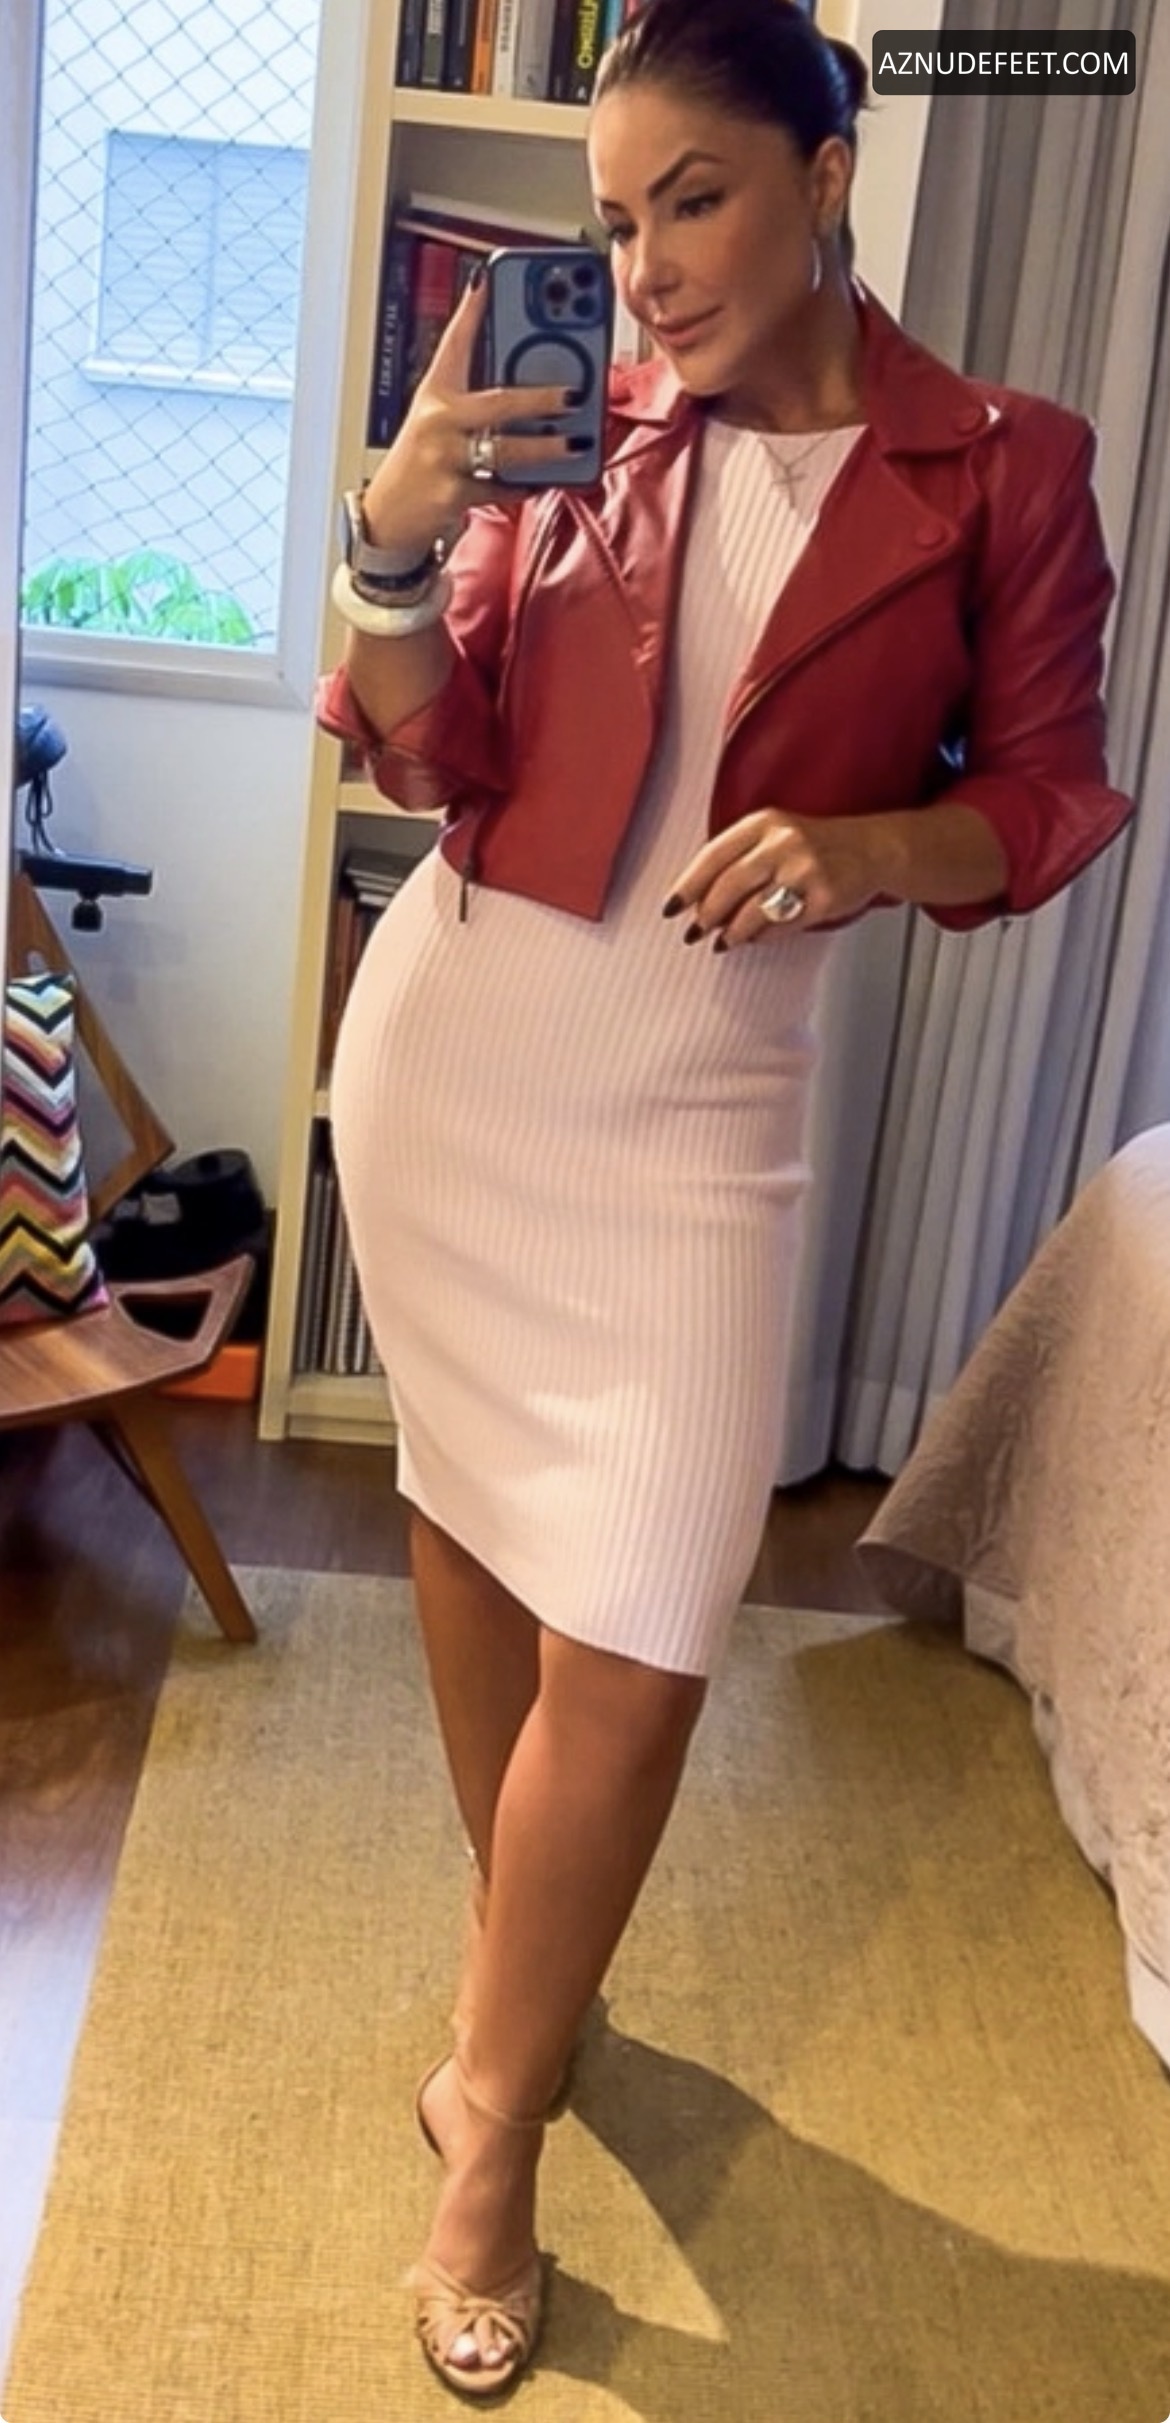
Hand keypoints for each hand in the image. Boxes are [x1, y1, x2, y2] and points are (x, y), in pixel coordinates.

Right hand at [360, 274, 583, 556]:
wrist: (387, 516)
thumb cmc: (420, 461)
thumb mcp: (438, 419)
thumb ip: (479, 398)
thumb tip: (530, 377)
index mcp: (435, 393)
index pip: (454, 342)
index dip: (471, 310)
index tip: (489, 278)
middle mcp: (438, 420)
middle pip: (496, 402)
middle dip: (539, 397)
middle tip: (573, 394)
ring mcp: (444, 457)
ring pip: (505, 448)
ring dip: (545, 447)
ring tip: (574, 443)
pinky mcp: (454, 493)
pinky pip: (501, 486)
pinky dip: (526, 486)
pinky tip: (546, 480)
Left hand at [664, 810, 887, 946]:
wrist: (872, 848)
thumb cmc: (816, 846)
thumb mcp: (774, 834)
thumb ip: (737, 858)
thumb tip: (697, 900)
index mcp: (764, 822)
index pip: (713, 855)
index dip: (687, 886)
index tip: (671, 908)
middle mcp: (783, 842)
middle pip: (728, 885)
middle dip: (707, 914)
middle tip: (696, 931)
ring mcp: (806, 870)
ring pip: (752, 911)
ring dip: (732, 932)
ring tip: (724, 941)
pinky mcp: (824, 897)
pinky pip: (782, 926)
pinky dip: (762, 936)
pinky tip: (755, 936)